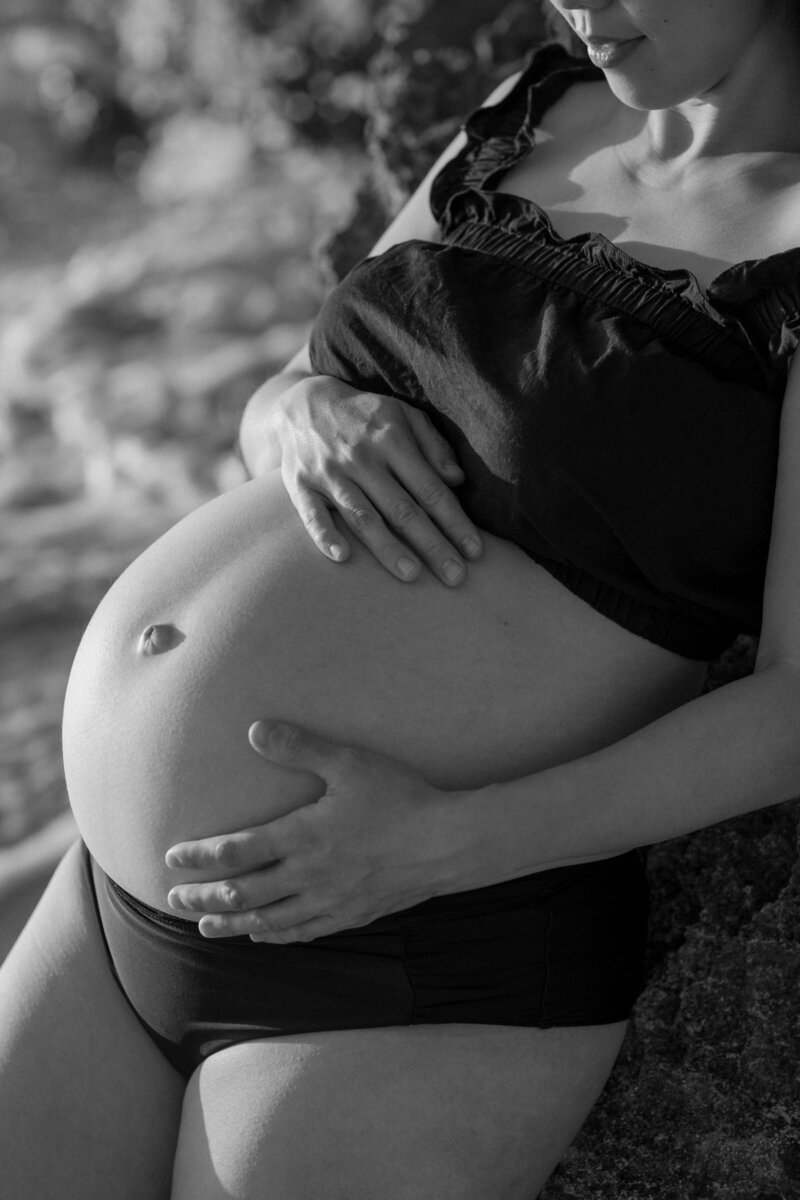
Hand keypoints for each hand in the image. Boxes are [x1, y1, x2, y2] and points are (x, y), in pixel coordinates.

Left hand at [164, 720, 464, 941]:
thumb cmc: (399, 797)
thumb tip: (254, 730)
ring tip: (204, 930)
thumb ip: (300, 747)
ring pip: (269, 921)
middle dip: (204, 898)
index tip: (172, 859)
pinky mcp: (352, 914)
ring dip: (232, 926)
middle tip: (174, 900)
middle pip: (243, 894)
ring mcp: (330, 900)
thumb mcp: (349, 762)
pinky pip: (304, 932)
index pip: (236, 851)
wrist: (446, 843)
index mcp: (303, 836)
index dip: (200, 857)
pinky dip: (276, 937)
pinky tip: (263, 938)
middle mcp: (309, 875)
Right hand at [274, 374, 482, 583]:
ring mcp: (330, 473)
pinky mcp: (300, 485)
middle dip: (432, 545)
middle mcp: (362, 458)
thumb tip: (458, 480)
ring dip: (387, 547)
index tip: (475, 551)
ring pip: (363, 516)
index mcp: (392, 440)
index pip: (430, 489)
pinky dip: (325, 535)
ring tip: (412, 576)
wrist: (302, 404)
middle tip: (455, 576)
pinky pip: (312, 514)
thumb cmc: (365, 417)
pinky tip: (342, 556)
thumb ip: (433, 446)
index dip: (454, 521)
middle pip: (402, 509)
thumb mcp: (404, 416)